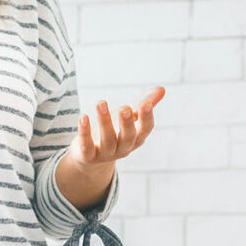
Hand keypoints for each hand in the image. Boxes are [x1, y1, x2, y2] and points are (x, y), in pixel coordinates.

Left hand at [55, 87, 165, 209]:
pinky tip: (84, 117)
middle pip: (128, 137)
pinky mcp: (89, 156)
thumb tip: (162, 88)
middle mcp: (124, 148)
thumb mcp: (129, 116)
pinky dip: (85, 132)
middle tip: (124, 108)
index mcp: (136, 137)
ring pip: (107, 140)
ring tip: (101, 103)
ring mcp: (106, 154)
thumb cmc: (114, 131)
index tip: (146, 104)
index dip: (147, 118)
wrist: (90, 157)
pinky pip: (87, 146)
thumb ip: (144, 103)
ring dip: (104, 121)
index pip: (146, 129)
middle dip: (126, 123)